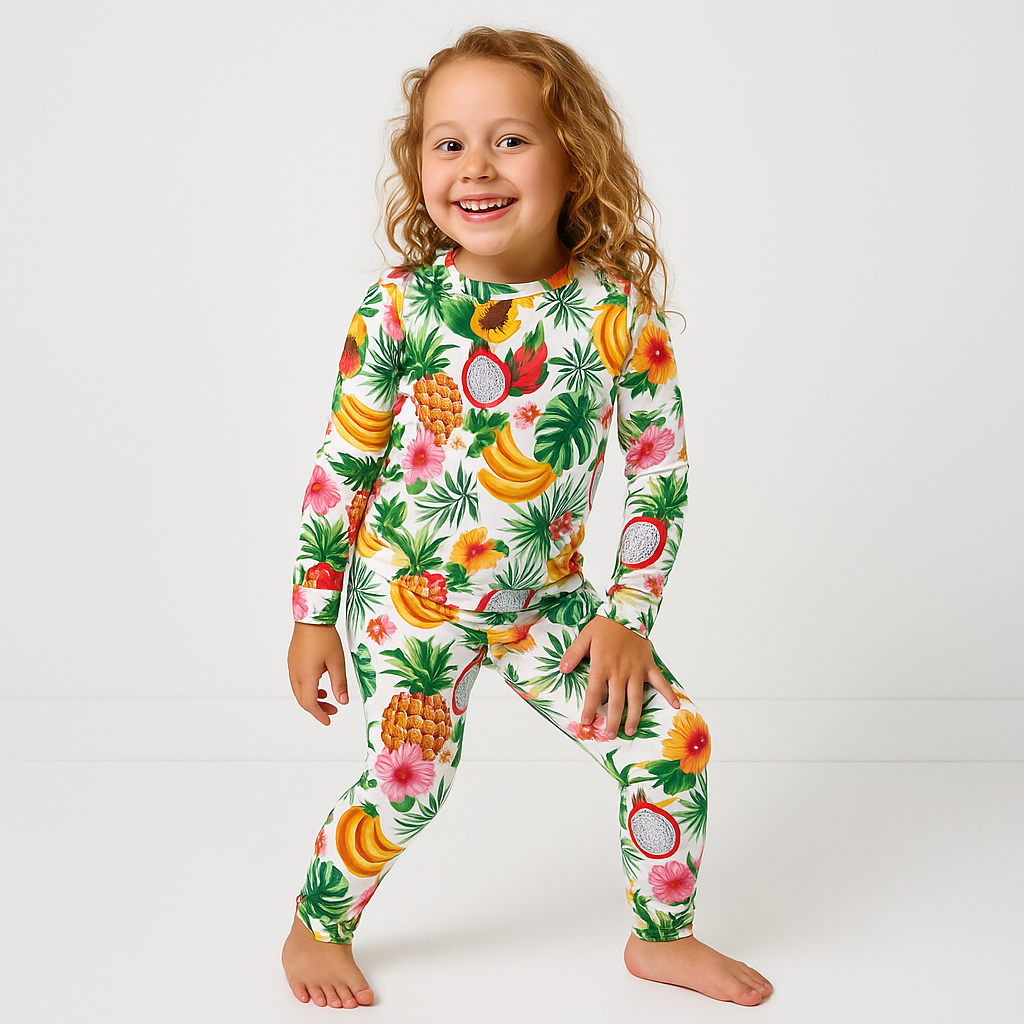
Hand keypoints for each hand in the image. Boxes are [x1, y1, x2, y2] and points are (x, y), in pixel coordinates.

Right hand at [287, 622, 348, 725]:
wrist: (311, 617)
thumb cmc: (324, 637)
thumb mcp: (337, 662)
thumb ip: (339, 683)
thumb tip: (342, 701)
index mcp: (306, 677)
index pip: (310, 703)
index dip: (319, 714)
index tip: (328, 720)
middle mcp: (295, 674)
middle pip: (303, 700)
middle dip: (317, 708)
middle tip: (332, 711)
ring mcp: (292, 667)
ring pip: (299, 691)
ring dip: (312, 698)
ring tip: (327, 698)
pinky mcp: (293, 660)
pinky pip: (297, 681)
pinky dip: (308, 688)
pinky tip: (319, 683)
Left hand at [559, 615, 679, 736]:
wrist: (627, 611)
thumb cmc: (605, 625)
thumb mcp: (584, 637)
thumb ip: (573, 654)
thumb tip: (562, 670)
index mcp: (602, 665)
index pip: (593, 693)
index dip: (589, 709)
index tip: (586, 723)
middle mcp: (619, 671)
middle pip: (615, 702)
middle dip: (612, 720)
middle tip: (609, 735)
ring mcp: (636, 670)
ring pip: (635, 698)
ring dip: (634, 716)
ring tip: (630, 730)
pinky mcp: (648, 665)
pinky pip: (660, 682)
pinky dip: (669, 693)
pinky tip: (675, 706)